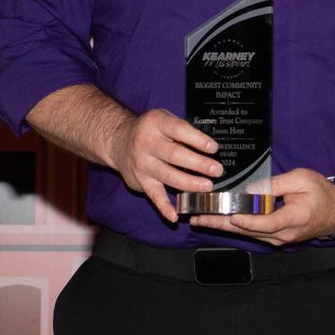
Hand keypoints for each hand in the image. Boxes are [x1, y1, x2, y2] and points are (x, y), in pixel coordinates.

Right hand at [110, 108, 222, 223]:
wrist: (118, 141)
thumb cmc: (148, 130)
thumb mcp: (163, 119)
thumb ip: (182, 129)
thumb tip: (208, 145)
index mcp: (156, 123)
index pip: (179, 130)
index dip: (198, 140)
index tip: (213, 148)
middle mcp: (147, 143)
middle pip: (175, 155)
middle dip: (198, 164)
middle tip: (216, 170)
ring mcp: (143, 164)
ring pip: (168, 176)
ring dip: (189, 183)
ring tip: (207, 186)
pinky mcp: (141, 181)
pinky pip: (154, 196)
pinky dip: (164, 207)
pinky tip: (175, 216)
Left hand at [190, 167, 334, 245]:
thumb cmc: (322, 192)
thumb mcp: (302, 179)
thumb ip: (276, 184)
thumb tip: (251, 190)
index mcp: (293, 218)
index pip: (266, 222)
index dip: (247, 220)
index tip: (229, 215)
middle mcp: (283, 234)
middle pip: (248, 231)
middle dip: (221, 224)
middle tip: (198, 219)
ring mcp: (279, 238)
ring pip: (247, 234)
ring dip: (223, 226)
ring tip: (200, 219)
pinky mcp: (275, 237)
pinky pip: (252, 233)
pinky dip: (234, 226)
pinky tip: (218, 221)